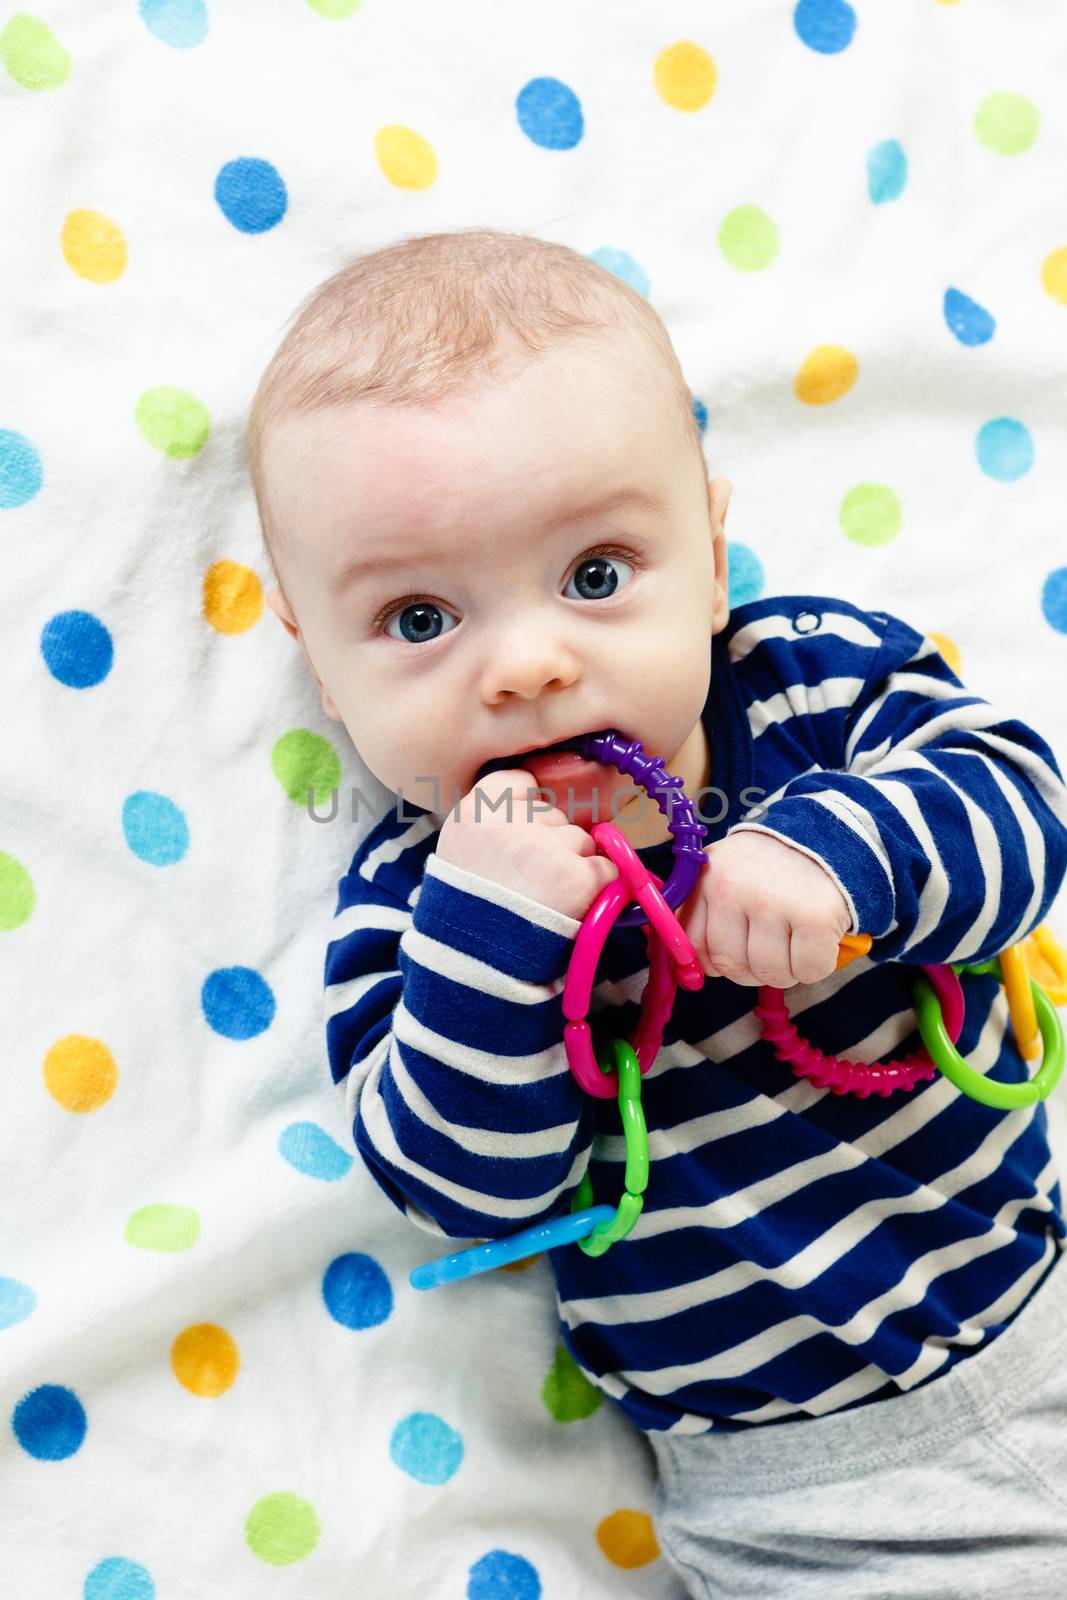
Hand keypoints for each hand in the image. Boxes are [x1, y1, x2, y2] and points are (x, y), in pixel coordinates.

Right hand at [435, 768, 618, 922]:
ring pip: (582, 840)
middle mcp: (512, 821)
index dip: (530, 809)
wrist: (478, 963)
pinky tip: (568, 906)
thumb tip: (543, 803)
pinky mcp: (579, 876)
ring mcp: (548, 846)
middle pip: (555, 815)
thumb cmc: (469, 909)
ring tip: (545, 898)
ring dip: (573, 866)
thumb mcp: (460, 850)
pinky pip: (606, 868)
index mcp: (476, 810)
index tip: (523, 835)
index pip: (520, 781)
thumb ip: (493, 821)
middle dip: (551, 843)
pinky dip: (595, 887)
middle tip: (528, 880)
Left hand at [675, 830, 851, 987]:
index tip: (735, 950)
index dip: (716, 960)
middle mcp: (734, 889)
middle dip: (752, 969)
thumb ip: (702, 913)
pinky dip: (815, 966)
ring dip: (786, 970)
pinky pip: (808, 971)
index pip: (695, 946)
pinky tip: (816, 941)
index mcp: (707, 880)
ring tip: (793, 942)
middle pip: (732, 965)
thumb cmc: (769, 869)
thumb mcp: (724, 875)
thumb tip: (690, 968)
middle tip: (770, 946)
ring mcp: (775, 903)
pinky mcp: (815, 917)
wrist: (825, 837)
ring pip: (770, 973)